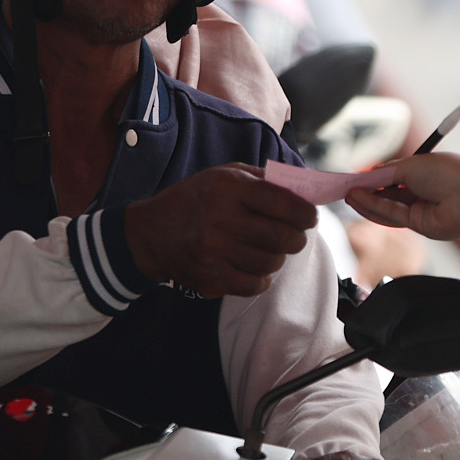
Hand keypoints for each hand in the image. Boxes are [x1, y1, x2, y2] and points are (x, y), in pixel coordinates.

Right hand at [123, 164, 314, 297]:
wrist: (150, 233)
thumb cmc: (195, 200)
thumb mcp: (224, 175)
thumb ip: (264, 180)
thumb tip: (305, 192)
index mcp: (229, 187)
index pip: (284, 202)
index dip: (306, 213)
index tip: (310, 218)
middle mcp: (222, 218)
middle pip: (284, 237)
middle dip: (296, 238)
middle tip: (292, 236)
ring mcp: (215, 252)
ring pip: (273, 263)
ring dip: (276, 258)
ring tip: (264, 249)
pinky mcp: (211, 278)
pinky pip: (256, 284)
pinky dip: (260, 277)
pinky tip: (250, 265)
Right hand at [344, 153, 459, 238]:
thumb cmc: (447, 173)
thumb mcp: (411, 165)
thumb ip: (387, 173)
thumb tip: (369, 175)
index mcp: (425, 172)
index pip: (394, 176)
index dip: (374, 177)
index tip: (355, 177)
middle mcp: (422, 191)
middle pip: (388, 193)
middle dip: (367, 191)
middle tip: (345, 188)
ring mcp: (420, 208)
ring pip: (387, 206)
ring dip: (367, 201)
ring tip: (348, 194)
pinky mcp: (418, 224)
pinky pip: (392, 215)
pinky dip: (374, 207)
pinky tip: (359, 199)